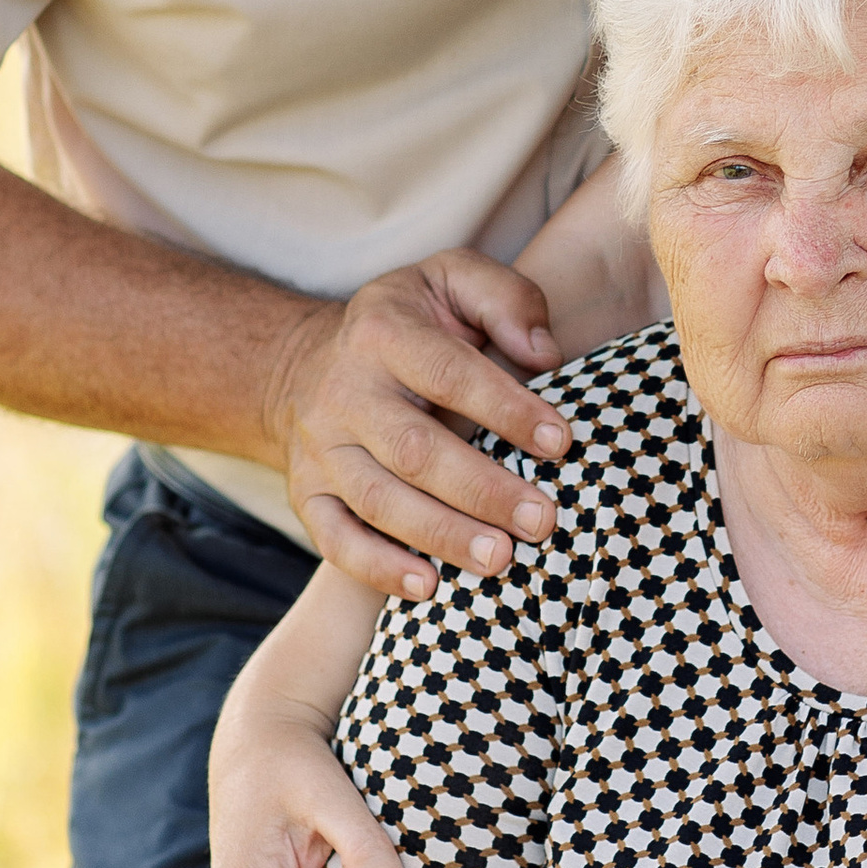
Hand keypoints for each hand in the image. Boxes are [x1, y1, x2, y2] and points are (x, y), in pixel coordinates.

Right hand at [265, 248, 569, 587]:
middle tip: (543, 521)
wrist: (307, 363)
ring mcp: (321, 449)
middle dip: (482, 489)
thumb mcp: (451, 280)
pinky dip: (378, 568)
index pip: (449, 373)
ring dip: (442, 535)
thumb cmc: (410, 325)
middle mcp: (344, 392)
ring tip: (502, 560)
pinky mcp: (307, 495)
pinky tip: (428, 587)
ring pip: (379, 500)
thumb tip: (543, 353)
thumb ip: (505, 299)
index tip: (559, 443)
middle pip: (415, 449)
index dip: (505, 409)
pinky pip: (335, 538)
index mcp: (384, 332)